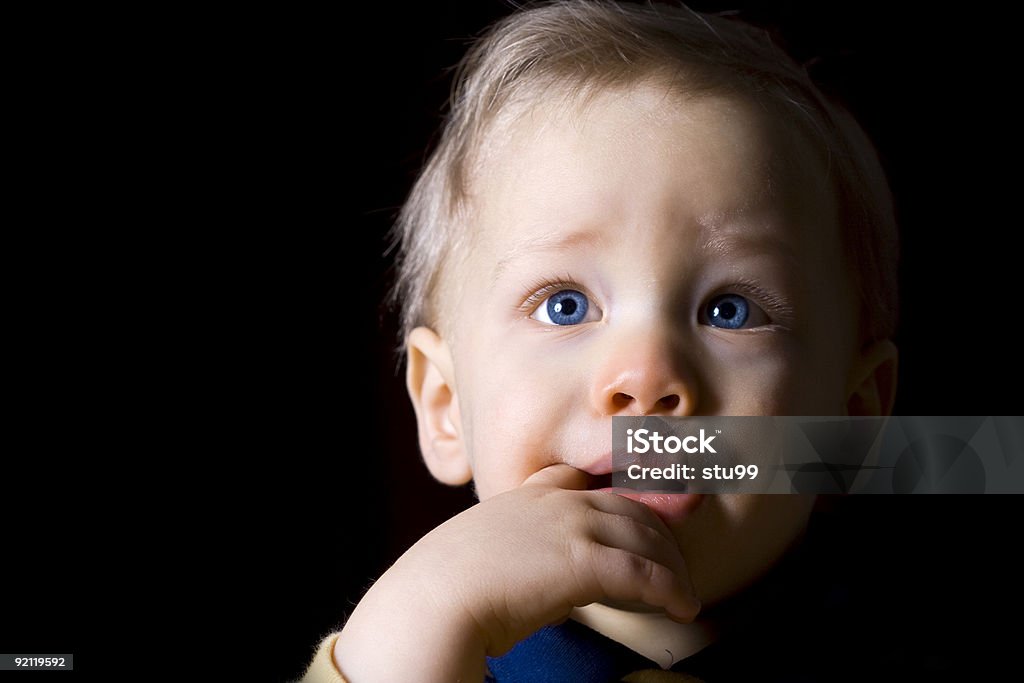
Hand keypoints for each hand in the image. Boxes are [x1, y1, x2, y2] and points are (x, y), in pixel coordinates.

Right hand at [334, 464, 699, 681]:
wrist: (433, 598)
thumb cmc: (443, 589)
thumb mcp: (478, 555)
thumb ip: (512, 556)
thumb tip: (536, 585)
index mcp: (524, 496)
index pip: (580, 481)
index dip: (613, 498)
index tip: (633, 519)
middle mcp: (554, 502)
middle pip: (626, 506)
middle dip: (657, 534)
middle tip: (673, 563)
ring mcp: (570, 526)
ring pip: (644, 536)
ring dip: (672, 566)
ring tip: (684, 592)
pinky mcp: (583, 561)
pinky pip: (644, 572)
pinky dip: (671, 589)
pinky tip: (683, 606)